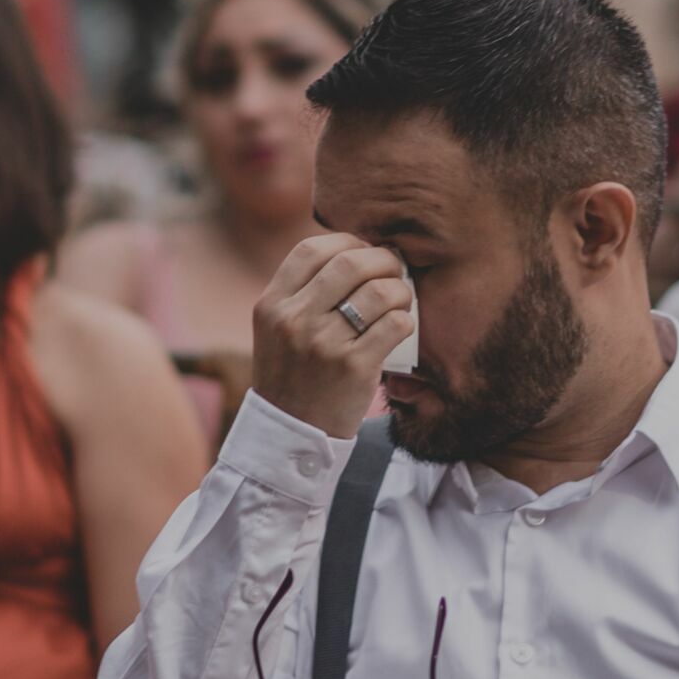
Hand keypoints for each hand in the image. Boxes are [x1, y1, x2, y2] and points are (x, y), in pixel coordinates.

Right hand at [252, 234, 414, 437]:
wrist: (292, 435)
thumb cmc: (292, 377)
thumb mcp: (277, 331)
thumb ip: (301, 293)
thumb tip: (351, 252)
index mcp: (272, 305)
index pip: (312, 249)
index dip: (346, 242)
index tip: (364, 253)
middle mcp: (294, 319)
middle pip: (350, 262)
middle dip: (382, 260)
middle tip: (394, 271)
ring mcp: (323, 344)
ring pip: (379, 291)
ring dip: (400, 290)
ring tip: (400, 300)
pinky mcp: (354, 368)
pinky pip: (395, 325)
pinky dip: (406, 321)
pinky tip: (402, 327)